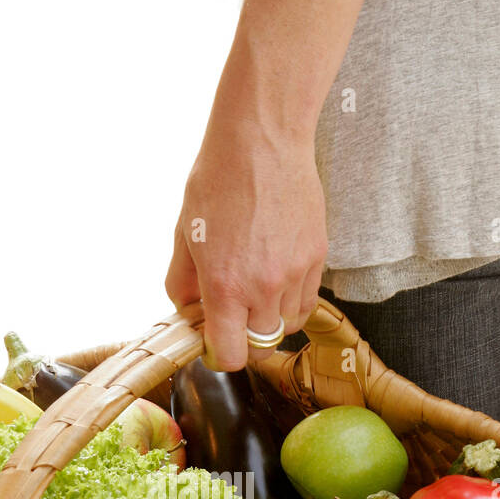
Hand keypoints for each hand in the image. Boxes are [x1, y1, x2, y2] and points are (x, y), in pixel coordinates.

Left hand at [165, 111, 327, 370]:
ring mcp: (294, 274)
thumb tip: (187, 311)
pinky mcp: (317, 257)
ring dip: (269, 320)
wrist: (262, 142)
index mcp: (224, 286)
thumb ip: (182, 282)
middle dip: (244, 340)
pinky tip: (277, 279)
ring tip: (255, 291)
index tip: (214, 341)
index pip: (231, 356)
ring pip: (286, 326)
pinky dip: (291, 301)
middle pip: (261, 348)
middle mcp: (263, 287)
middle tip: (232, 317)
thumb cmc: (217, 182)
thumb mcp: (185, 235)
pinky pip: (307, 301)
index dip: (220, 355)